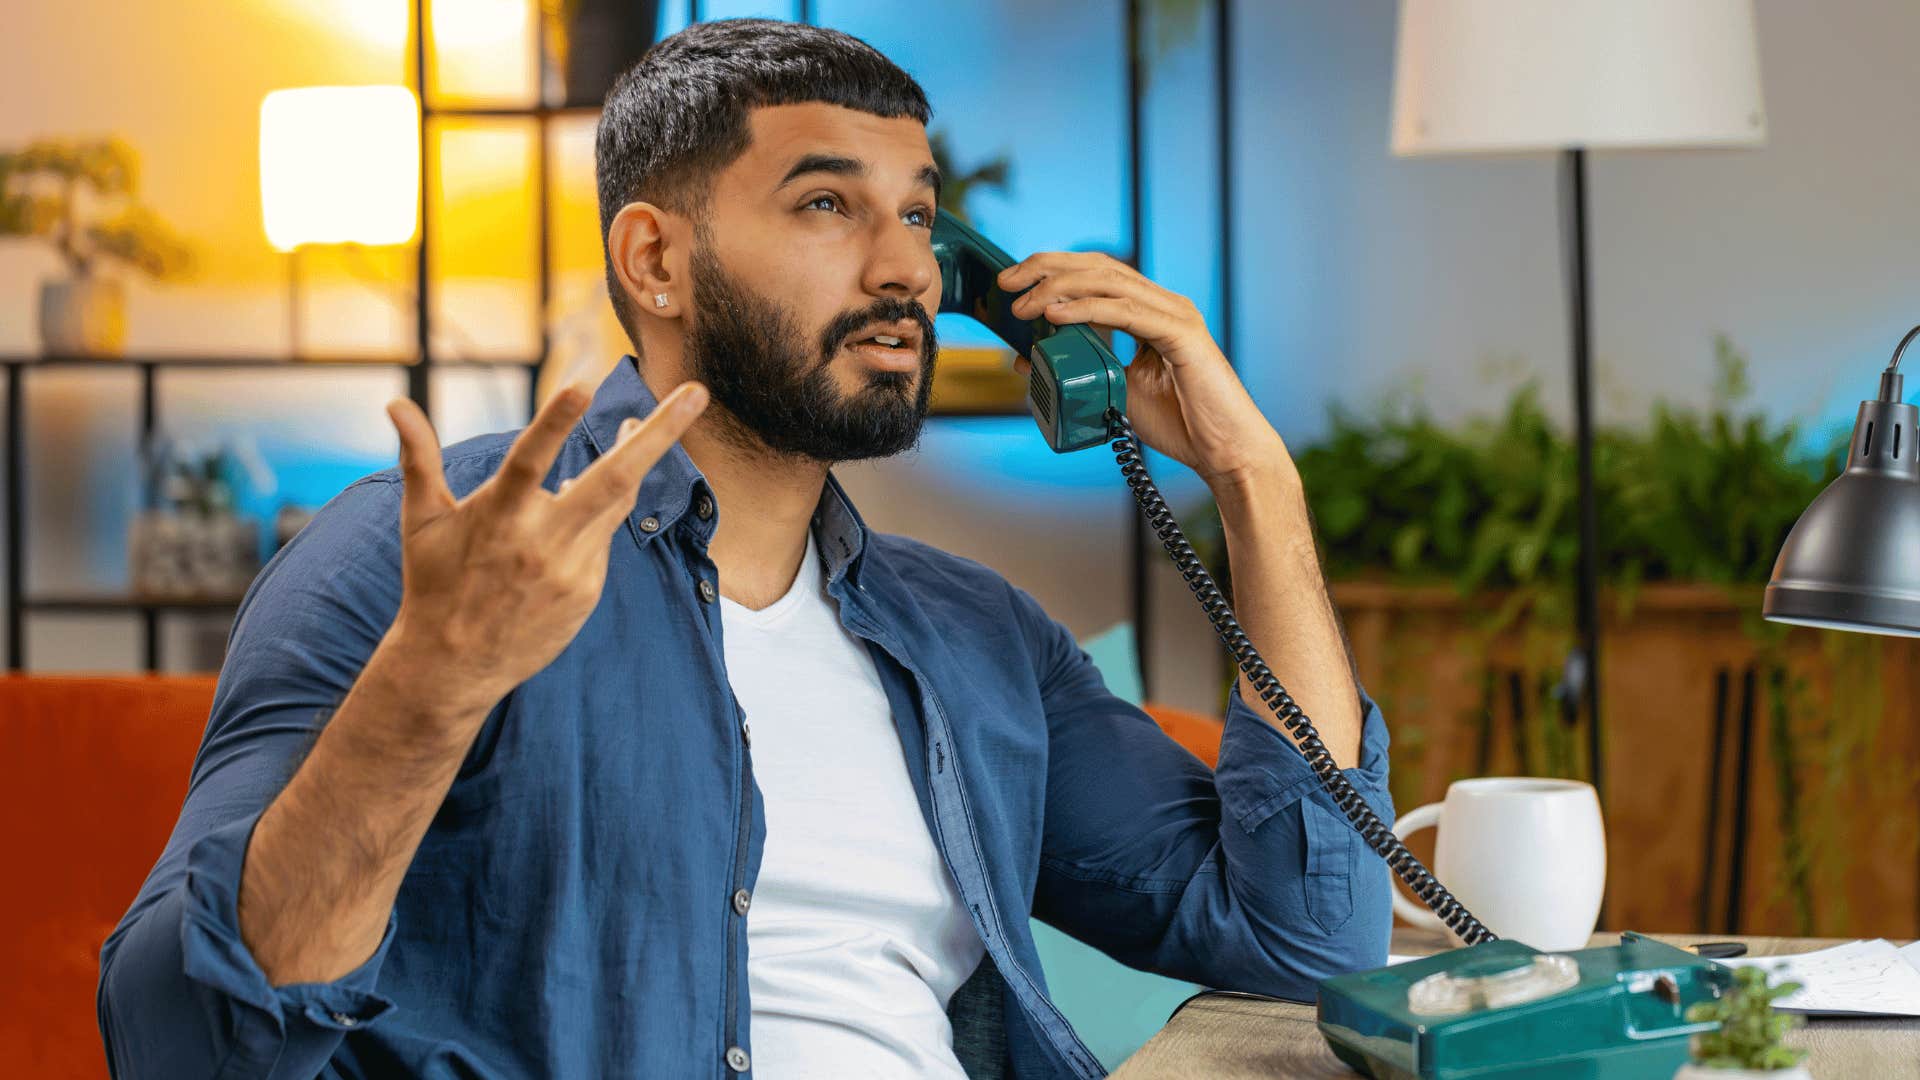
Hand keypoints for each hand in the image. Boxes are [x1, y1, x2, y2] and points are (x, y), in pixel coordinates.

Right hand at [378, 379, 708, 724]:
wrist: (454, 666)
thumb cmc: (434, 582)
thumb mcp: (421, 521)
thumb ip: (418, 458)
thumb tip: (394, 403)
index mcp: (497, 516)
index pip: (529, 461)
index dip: (554, 423)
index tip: (583, 385)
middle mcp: (541, 541)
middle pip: (615, 478)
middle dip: (660, 433)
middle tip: (697, 392)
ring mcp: (572, 569)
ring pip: (617, 501)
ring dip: (632, 460)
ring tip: (636, 425)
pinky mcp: (587, 592)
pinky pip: (602, 539)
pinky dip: (593, 517)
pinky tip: (571, 517)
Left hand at [997, 252, 1289, 486]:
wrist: (1224, 452)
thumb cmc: (1180, 423)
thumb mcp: (1115, 390)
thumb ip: (1079, 367)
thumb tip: (1028, 357)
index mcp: (1150, 311)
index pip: (1095, 273)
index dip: (1052, 269)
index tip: (1012, 283)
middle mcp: (1164, 304)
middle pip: (1098, 267)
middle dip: (1047, 269)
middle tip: (1007, 282)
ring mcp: (1176, 316)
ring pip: (1109, 283)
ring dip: (1060, 289)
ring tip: (1024, 305)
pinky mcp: (1182, 336)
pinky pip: (1129, 314)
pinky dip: (1090, 311)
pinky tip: (1058, 316)